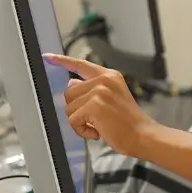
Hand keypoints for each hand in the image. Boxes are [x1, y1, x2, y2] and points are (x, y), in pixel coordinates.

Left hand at [45, 54, 159, 157]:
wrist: (143, 135)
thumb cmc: (129, 123)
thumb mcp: (112, 99)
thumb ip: (92, 89)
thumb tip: (71, 83)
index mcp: (110, 76)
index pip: (81, 65)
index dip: (62, 61)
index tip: (48, 57)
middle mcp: (105, 80)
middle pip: (69, 93)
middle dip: (77, 109)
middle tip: (96, 118)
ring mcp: (99, 92)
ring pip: (69, 108)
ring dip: (80, 122)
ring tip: (100, 125)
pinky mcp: (94, 105)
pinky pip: (73, 121)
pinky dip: (82, 131)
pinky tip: (98, 132)